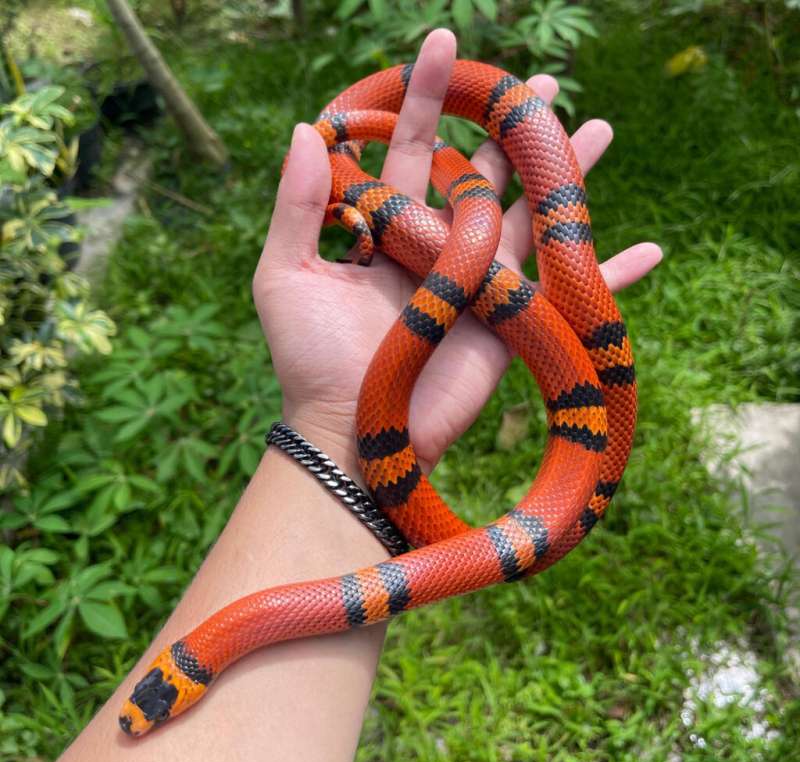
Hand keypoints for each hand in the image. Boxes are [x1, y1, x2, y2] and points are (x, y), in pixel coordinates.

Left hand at [253, 29, 660, 474]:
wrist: (356, 432)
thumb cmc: (311, 359)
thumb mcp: (284, 276)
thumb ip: (298, 206)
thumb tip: (306, 129)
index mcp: (386, 230)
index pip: (409, 150)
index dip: (423, 99)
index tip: (441, 46)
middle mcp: (436, 248)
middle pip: (480, 174)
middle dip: (506, 127)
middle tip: (538, 84)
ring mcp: (479, 283)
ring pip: (528, 217)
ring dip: (562, 177)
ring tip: (594, 129)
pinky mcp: (510, 321)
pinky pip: (566, 291)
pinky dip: (607, 274)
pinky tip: (648, 249)